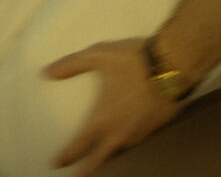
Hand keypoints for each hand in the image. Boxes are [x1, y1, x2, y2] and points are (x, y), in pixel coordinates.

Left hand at [43, 39, 180, 174]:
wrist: (174, 64)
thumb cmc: (133, 60)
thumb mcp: (99, 55)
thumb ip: (71, 65)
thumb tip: (46, 73)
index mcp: (102, 121)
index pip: (78, 147)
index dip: (65, 157)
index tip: (56, 163)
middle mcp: (119, 134)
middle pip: (99, 160)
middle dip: (86, 169)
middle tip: (78, 175)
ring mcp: (139, 134)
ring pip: (120, 151)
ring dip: (109, 155)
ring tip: (102, 154)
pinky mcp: (156, 128)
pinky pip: (137, 141)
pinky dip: (128, 143)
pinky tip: (129, 136)